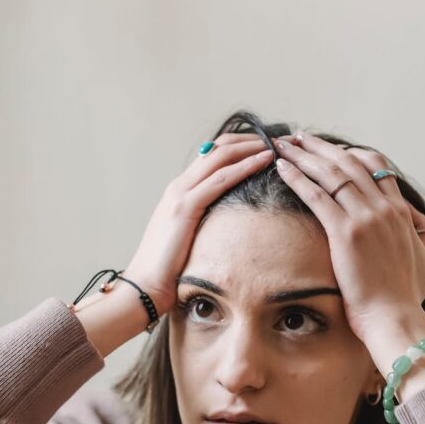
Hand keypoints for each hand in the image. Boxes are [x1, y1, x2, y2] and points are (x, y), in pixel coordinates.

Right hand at [123, 134, 275, 313]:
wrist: (144, 284)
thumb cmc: (167, 269)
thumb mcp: (187, 237)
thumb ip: (203, 223)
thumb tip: (228, 224)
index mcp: (179, 191)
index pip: (213, 156)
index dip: (241, 146)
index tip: (267, 146)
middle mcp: (179, 186)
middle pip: (219, 148)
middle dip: (252, 139)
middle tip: (280, 139)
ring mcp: (180, 193)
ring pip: (221, 156)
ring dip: (253, 147)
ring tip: (278, 144)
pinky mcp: (185, 206)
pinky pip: (221, 179)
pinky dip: (245, 166)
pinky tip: (265, 161)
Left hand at [272, 135, 424, 345]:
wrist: (395, 317)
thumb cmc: (406, 296)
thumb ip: (421, 237)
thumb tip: (416, 226)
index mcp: (401, 212)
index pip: (376, 168)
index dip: (350, 154)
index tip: (330, 150)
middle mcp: (384, 208)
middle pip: (349, 163)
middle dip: (321, 147)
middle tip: (299, 137)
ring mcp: (365, 218)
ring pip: (331, 174)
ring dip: (304, 155)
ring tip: (284, 144)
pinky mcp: (345, 232)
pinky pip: (316, 196)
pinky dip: (297, 178)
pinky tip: (281, 168)